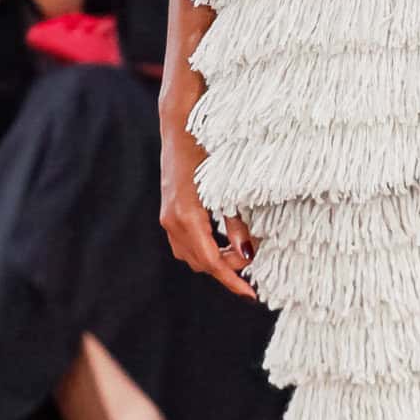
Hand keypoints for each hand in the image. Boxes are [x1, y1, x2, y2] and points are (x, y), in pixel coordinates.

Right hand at [160, 86, 256, 298]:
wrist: (179, 124)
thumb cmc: (207, 149)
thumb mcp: (228, 186)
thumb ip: (236, 222)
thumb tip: (247, 254)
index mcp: (187, 216)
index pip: (212, 261)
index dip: (232, 280)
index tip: (251, 294)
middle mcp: (172, 220)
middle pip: (201, 263)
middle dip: (227, 269)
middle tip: (253, 261)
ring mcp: (166, 217)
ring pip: (191, 256)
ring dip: (214, 260)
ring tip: (239, 253)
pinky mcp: (167, 211)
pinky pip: (184, 243)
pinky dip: (203, 248)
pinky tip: (222, 241)